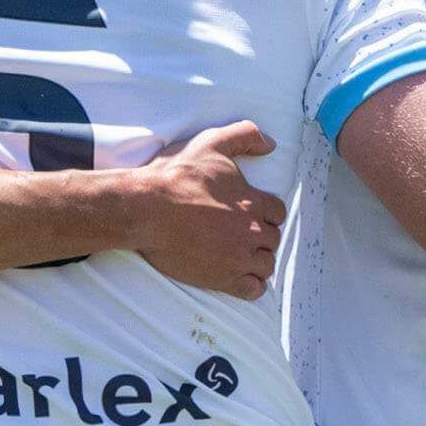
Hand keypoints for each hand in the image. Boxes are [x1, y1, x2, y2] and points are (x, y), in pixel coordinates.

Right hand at [126, 122, 286, 301]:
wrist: (147, 209)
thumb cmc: (176, 175)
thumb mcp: (211, 142)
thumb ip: (245, 136)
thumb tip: (271, 144)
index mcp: (253, 201)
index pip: (278, 212)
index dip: (266, 213)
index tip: (251, 214)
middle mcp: (252, 230)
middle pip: (273, 239)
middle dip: (261, 237)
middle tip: (240, 234)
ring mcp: (239, 257)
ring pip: (266, 265)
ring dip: (257, 260)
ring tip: (239, 256)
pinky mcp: (223, 278)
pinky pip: (253, 289)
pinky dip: (252, 285)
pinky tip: (240, 277)